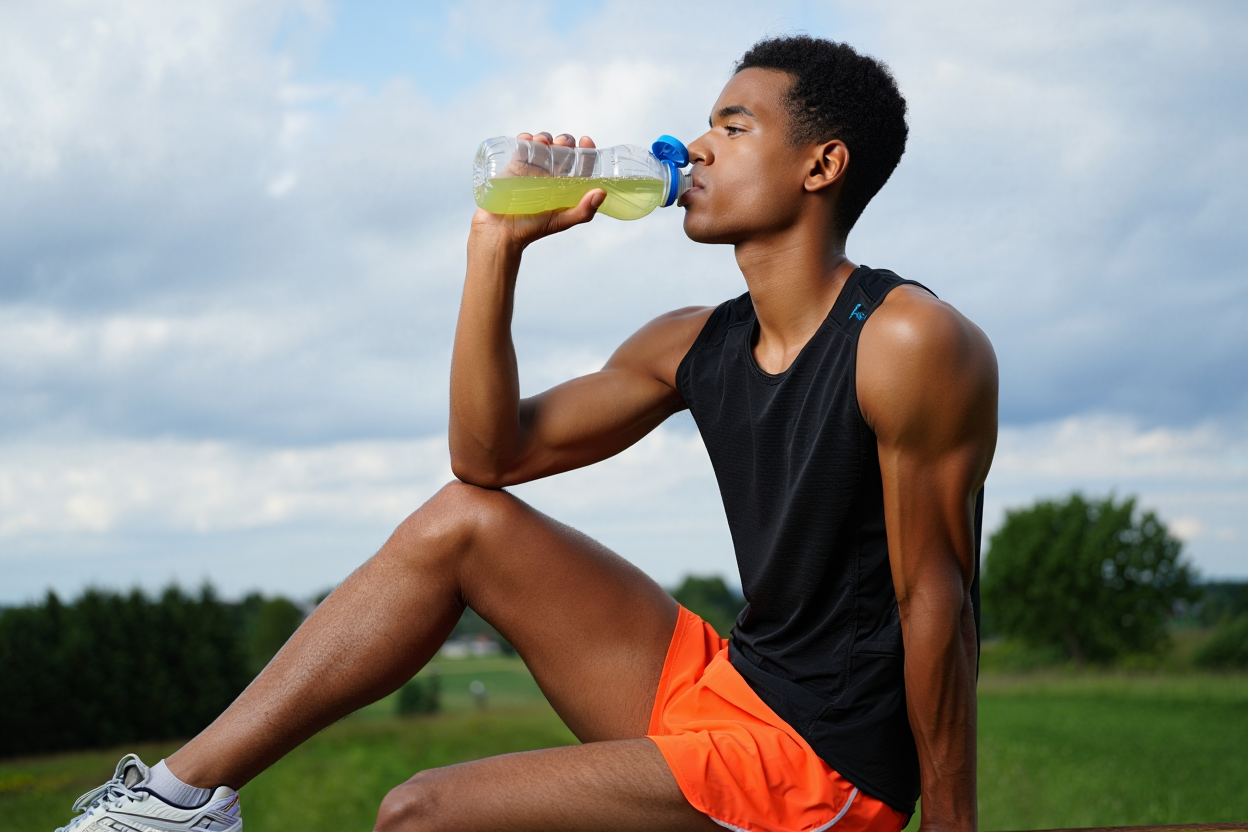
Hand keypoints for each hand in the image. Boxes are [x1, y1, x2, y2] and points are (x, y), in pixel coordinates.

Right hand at [471, 132, 606, 250]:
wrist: (500, 232)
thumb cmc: (531, 229)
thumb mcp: (562, 221)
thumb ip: (583, 211)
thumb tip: (601, 192)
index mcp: (565, 187)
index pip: (581, 165)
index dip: (586, 151)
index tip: (585, 141)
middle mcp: (551, 176)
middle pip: (563, 150)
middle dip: (565, 141)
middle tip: (562, 144)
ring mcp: (532, 170)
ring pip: (543, 145)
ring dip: (545, 137)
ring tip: (543, 142)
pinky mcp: (514, 166)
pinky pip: (522, 146)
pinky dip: (526, 138)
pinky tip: (528, 140)